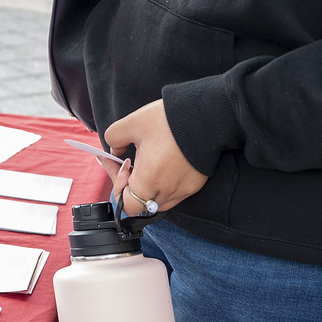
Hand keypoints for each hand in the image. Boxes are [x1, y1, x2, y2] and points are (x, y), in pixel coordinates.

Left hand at [103, 100, 208, 217]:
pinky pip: (174, 193)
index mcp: (150, 180)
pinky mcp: (195, 185)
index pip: (127, 205)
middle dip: (131, 186)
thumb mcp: (132, 123)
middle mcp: (168, 191)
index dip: (118, 186)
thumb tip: (115, 153)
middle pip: (141, 203)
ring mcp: (184, 190)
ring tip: (147, 163)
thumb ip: (114, 139)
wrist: (207, 116)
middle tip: (129, 163)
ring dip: (148, 187)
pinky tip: (163, 164)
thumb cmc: (170, 120)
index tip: (119, 164)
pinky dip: (164, 184)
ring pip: (158, 200)